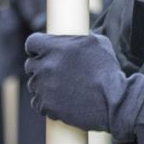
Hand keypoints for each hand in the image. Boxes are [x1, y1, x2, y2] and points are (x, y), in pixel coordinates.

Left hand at [24, 33, 143, 140]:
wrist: (113, 101)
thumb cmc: (108, 70)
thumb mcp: (98, 43)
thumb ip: (82, 37)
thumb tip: (79, 37)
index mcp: (55, 48)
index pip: (32, 42)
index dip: (36, 47)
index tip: (42, 52)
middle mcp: (46, 66)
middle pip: (30, 65)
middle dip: (40, 67)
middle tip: (54, 72)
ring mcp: (44, 87)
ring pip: (33, 84)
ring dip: (42, 85)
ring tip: (60, 88)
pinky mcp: (47, 106)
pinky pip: (37, 103)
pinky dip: (45, 102)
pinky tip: (58, 101)